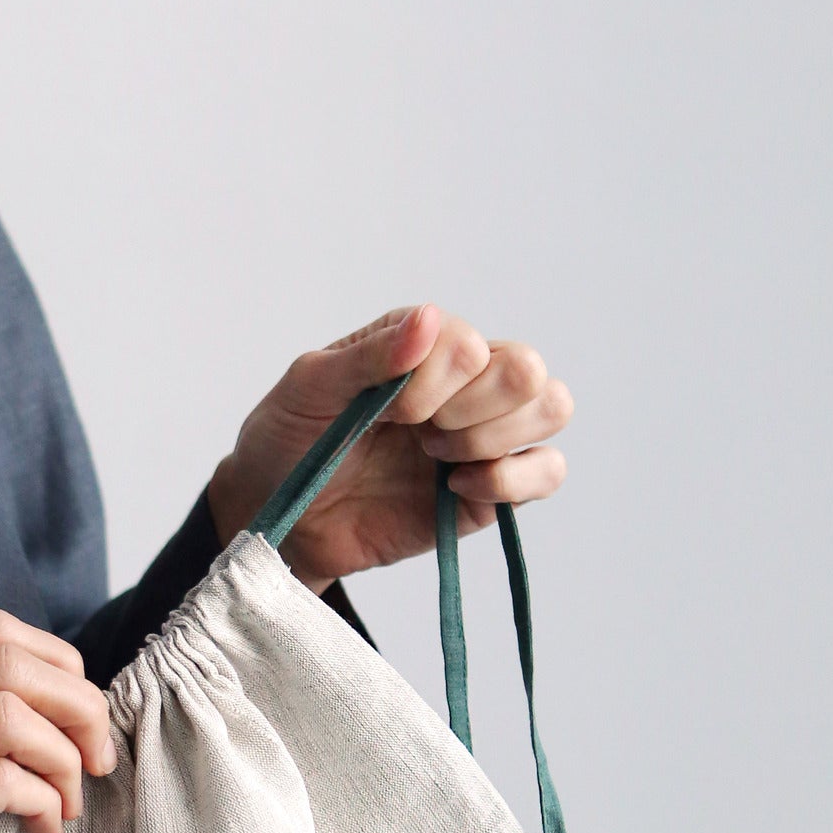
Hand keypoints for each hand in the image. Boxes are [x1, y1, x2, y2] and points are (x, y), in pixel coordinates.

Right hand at [0, 613, 114, 832]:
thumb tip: (66, 725)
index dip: (59, 669)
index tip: (78, 727)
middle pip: (10, 659)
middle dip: (80, 706)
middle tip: (96, 762)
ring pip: (11, 713)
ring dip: (65, 759)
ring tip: (65, 805)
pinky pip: (0, 781)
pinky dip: (43, 802)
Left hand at [206, 304, 572, 593]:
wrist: (280, 512)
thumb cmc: (289, 439)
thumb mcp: (310, 388)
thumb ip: (369, 356)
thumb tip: (429, 319)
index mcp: (423, 342)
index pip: (470, 346)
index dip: (433, 383)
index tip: (388, 412)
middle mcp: (463, 380)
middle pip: (527, 369)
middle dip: (472, 408)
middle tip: (420, 435)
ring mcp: (482, 432)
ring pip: (552, 407)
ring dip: (494, 438)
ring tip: (438, 459)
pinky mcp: (490, 489)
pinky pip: (547, 472)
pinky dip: (513, 480)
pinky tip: (456, 487)